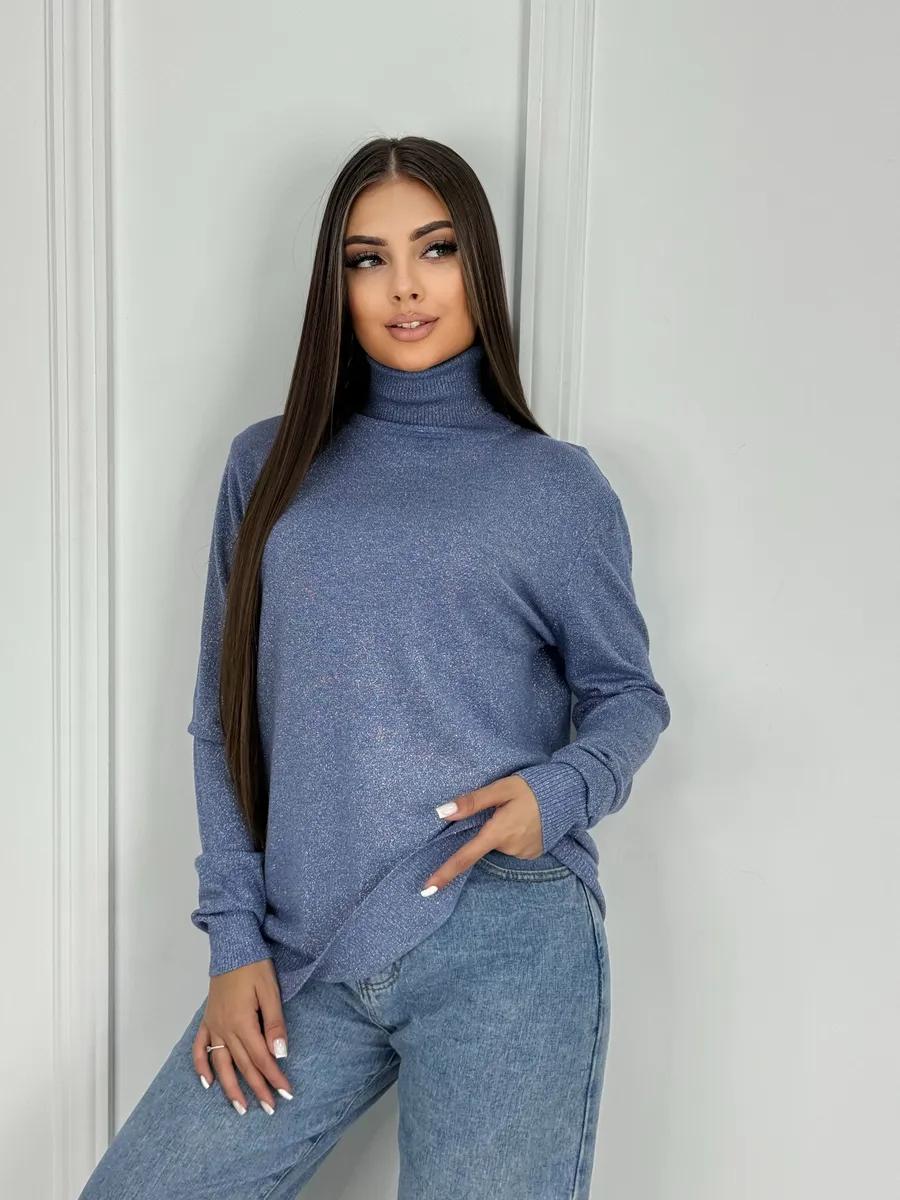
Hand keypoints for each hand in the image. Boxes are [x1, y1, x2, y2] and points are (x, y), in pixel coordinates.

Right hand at [191, 957, 294, 1114]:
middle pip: (243, 1065)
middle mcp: (224, 1029)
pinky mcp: (207, 1019)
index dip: (274, 1077)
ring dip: (230, 1087)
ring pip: (221, 1064)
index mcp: (242, 1023)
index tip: (286, 1094)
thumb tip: (280, 1055)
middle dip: (258, 1088)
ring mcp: (213, 1025)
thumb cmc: (255, 966)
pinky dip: (201, 1066)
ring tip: (240, 1108)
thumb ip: (275, 1024)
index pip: (262, 1058)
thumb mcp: (270, 991)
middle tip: (269, 1108)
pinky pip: (200, 1048)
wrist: (232, 945)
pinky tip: (207, 1083)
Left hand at [422, 774, 543, 892]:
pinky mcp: (534, 854)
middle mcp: (510, 848)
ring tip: (518, 812)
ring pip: (499, 846)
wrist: (569, 794)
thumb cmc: (532, 788)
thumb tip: (442, 812)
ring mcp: (523, 854)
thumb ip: (472, 801)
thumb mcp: (501, 788)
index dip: (446, 873)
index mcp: (498, 832)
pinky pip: (513, 847)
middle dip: (487, 831)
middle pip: (484, 845)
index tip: (428, 889)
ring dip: (501, 832)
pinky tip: (526, 821)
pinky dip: (514, 836)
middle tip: (504, 809)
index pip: (466, 857)